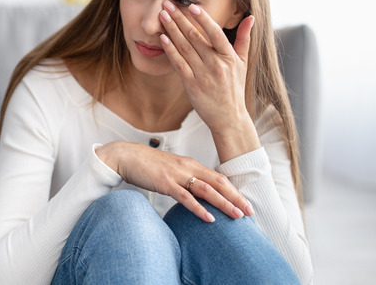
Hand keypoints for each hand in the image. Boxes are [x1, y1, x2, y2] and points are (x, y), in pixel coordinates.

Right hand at [96, 141, 252, 221]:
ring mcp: (177, 175)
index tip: (245, 203)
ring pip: (207, 190)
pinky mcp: (165, 183)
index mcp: (190, 164)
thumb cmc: (147, 165)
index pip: (219, 178)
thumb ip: (185, 177)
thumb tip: (197, 190)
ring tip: (237, 216)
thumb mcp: (171, 169)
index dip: (234, 191)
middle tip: (250, 212)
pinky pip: (186, 197)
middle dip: (236, 198)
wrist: (126, 156)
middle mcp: (187, 167)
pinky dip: (199, 209)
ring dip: (224, 204)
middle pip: (218, 183)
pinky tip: (209, 218)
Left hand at [158, 1, 259, 158]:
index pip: (215, 33)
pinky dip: (170, 50)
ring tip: (162, 16)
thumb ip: (244, 39)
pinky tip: (163, 38)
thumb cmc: (234, 88)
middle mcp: (216, 64)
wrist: (229, 117)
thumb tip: (251, 17)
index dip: (203, 19)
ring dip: (171, 30)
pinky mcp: (191, 85)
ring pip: (184, 48)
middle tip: (167, 4)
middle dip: (180, 19)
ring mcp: (203, 75)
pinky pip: (179, 64)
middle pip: (195, 37)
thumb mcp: (243, 63)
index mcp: (229, 57)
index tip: (191, 6)